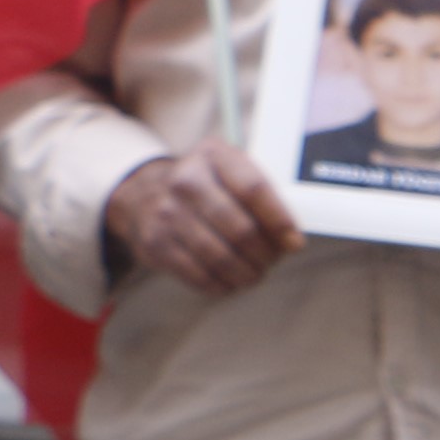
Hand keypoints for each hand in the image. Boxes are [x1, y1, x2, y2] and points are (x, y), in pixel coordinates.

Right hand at [102, 140, 302, 298]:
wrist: (144, 193)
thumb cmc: (207, 186)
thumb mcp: (232, 171)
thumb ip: (263, 197)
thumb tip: (290, 240)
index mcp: (214, 156)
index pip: (253, 189)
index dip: (279, 220)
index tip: (294, 243)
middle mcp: (186, 180)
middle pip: (239, 229)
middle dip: (264, 254)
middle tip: (272, 262)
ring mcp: (167, 212)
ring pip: (219, 256)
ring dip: (244, 273)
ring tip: (255, 275)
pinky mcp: (155, 243)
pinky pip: (196, 273)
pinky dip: (219, 284)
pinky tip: (230, 282)